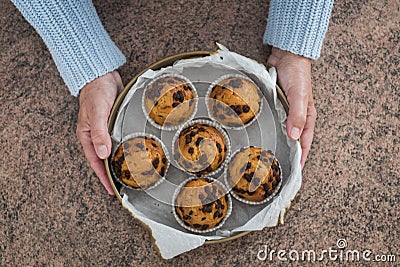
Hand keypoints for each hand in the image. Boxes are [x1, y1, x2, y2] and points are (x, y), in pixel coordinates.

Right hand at [76, 71, 123, 194]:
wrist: (103, 76)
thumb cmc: (96, 92)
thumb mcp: (97, 113)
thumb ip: (100, 133)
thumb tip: (104, 154)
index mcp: (87, 136)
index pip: (95, 162)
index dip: (103, 176)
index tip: (111, 189)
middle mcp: (96, 135)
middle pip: (104, 159)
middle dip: (112, 173)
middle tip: (124, 185)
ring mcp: (106, 130)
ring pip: (112, 150)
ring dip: (119, 161)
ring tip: (130, 173)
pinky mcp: (114, 123)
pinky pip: (119, 139)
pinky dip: (125, 147)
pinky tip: (133, 152)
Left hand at [267, 47, 315, 167]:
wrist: (287, 55)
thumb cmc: (297, 74)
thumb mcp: (300, 96)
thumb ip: (297, 115)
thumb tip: (293, 136)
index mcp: (307, 117)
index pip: (305, 143)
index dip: (301, 158)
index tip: (295, 172)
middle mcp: (297, 116)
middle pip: (294, 140)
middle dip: (289, 155)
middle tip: (279, 170)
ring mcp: (286, 111)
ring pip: (283, 132)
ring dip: (278, 143)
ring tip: (269, 157)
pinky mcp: (276, 105)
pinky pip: (274, 121)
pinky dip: (270, 130)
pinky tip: (261, 136)